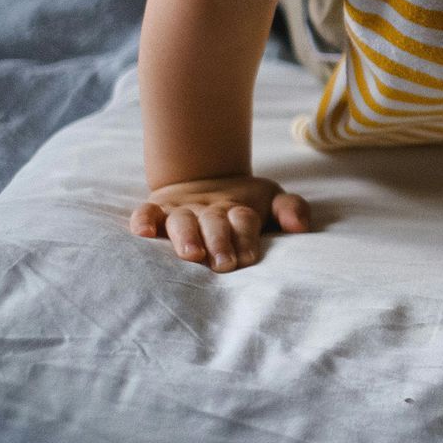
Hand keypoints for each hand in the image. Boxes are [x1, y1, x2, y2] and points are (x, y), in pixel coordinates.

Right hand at [131, 176, 311, 271]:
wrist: (206, 178)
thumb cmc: (243, 204)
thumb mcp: (271, 201)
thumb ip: (290, 209)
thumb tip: (300, 226)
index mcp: (238, 208)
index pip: (244, 220)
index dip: (245, 237)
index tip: (248, 259)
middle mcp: (209, 209)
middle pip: (214, 222)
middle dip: (220, 242)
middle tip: (224, 264)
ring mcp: (181, 210)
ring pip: (181, 220)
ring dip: (185, 236)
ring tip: (191, 254)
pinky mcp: (157, 209)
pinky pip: (145, 212)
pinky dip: (143, 219)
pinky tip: (142, 232)